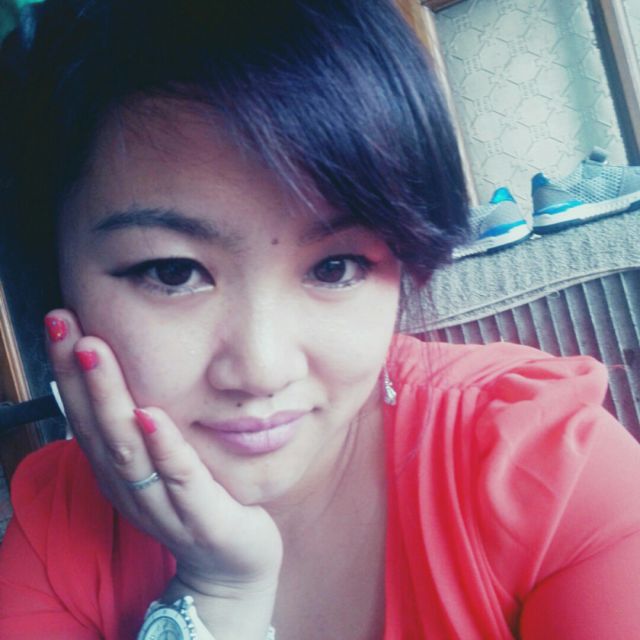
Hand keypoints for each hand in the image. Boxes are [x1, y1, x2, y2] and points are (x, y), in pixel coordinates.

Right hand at [44, 309, 282, 595]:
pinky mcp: (200, 517)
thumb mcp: (159, 461)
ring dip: (109, 396)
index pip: (86, 413)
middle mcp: (130, 486)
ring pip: (127, 448)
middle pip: (97, 424)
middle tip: (64, 322)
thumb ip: (139, 426)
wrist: (231, 563)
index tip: (62, 320)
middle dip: (78, 371)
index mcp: (118, 470)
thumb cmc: (196, 501)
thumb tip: (121, 373)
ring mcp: (162, 504)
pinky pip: (179, 477)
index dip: (68, 368)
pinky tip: (151, 413)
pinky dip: (163, 445)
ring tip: (94, 350)